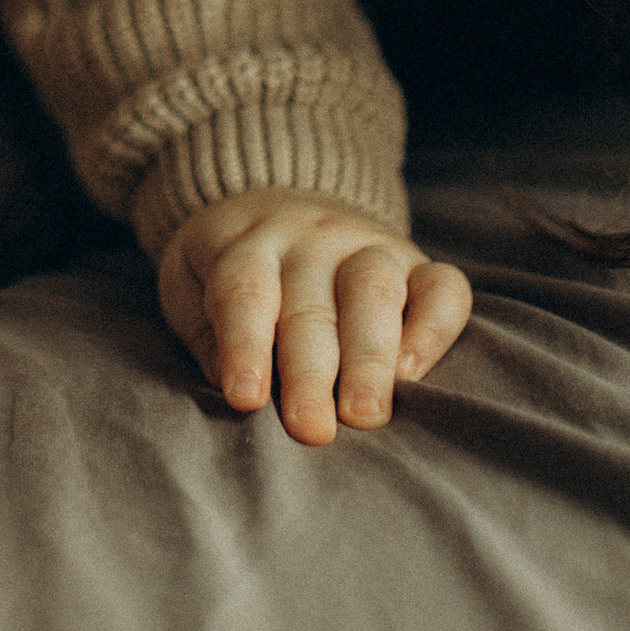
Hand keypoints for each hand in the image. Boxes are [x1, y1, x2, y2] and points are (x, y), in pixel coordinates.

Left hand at [158, 191, 472, 446]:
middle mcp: (309, 239)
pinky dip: (434, 328)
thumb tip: (238, 393)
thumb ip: (208, 336)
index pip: (244, 290)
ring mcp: (367, 244)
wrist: (275, 199)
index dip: (244, 345)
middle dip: (310, 372)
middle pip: (311, 305)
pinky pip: (440, 286)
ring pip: (374, 292)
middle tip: (311, 431)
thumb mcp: (190, 286)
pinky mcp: (415, 261)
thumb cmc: (225, 267)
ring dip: (369, 359)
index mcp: (247, 243)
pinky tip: (414, 373)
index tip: (245, 399)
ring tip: (364, 416)